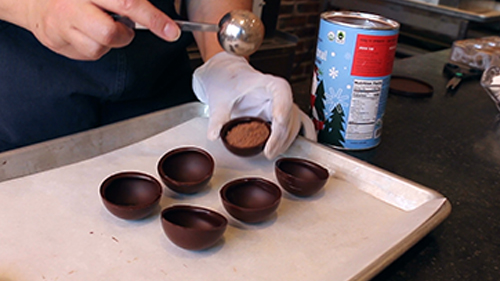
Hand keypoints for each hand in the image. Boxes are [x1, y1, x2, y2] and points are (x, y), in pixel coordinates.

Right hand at [25, 0, 180, 59]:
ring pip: (101, 46)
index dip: (153, 18)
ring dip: (112, 40)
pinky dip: (96, 47)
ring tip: (104, 26)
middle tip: (131, 29)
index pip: (128, 2)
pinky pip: (89, 53)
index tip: (170, 30)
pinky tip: (90, 34)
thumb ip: (126, 0)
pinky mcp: (58, 41)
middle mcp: (75, 5)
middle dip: (129, 35)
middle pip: (111, 31)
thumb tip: (152, 14)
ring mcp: (64, 25)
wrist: (35, 0)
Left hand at [192, 52, 316, 158]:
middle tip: (268, 151)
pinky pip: (299, 124)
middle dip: (281, 135)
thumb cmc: (227, 82)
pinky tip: (299, 147)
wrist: (227, 78)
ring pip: (294, 123)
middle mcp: (279, 94)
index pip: (281, 93)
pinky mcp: (281, 114)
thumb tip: (213, 134)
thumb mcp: (219, 99)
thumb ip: (217, 117)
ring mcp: (282, 105)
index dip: (282, 108)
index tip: (277, 124)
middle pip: (289, 113)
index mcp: (267, 83)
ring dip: (286, 140)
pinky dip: (301, 136)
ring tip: (271, 153)